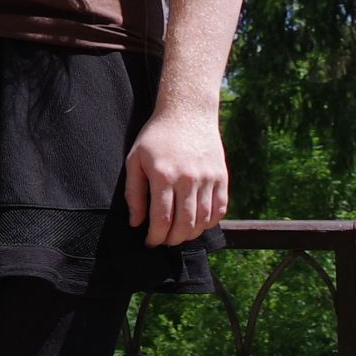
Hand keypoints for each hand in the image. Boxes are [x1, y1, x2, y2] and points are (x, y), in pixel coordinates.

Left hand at [124, 103, 229, 245]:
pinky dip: (210, 222)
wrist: (187, 112)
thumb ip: (134, 193)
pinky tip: (198, 223)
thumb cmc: (156, 137)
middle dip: (173, 240)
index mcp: (164, 176)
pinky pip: (220, 209)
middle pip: (184, 225)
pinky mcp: (221, 176)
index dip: (155, 237)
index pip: (162, 220)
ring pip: (203, 220)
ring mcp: (208, 178)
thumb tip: (136, 222)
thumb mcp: (135, 160)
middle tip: (165, 241)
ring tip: (180, 235)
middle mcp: (188, 179)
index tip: (150, 243)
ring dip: (191, 234)